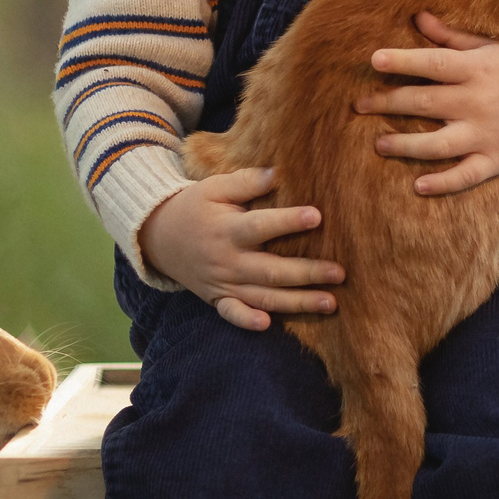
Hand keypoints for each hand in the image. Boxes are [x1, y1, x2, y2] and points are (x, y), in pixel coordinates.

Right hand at [138, 167, 342, 331]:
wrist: (158, 237)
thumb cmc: (195, 207)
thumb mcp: (214, 187)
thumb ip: (246, 181)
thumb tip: (279, 173)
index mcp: (228, 229)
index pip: (261, 226)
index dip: (288, 221)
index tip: (317, 216)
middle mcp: (227, 261)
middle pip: (271, 270)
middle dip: (307, 273)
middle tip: (340, 273)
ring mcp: (222, 284)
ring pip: (263, 297)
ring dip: (297, 302)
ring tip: (331, 303)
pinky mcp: (217, 299)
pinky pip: (232, 314)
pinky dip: (247, 321)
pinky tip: (268, 325)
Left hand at [354, 12, 498, 195]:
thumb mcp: (492, 49)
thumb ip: (453, 38)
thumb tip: (418, 17)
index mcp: (477, 69)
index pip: (435, 63)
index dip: (404, 61)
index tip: (375, 60)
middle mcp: (479, 102)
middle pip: (427, 102)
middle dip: (389, 103)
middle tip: (359, 105)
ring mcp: (486, 134)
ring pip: (439, 143)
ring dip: (406, 145)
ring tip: (379, 144)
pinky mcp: (495, 161)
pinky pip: (466, 175)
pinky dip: (443, 182)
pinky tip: (418, 185)